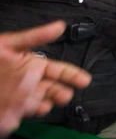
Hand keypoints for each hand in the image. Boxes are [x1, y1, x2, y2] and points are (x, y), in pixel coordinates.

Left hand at [0, 21, 91, 138]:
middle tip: (65, 94)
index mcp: (32, 65)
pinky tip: (34, 107)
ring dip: (47, 102)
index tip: (84, 79)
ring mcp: (20, 97)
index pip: (59, 71)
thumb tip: (60, 26)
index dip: (72, 75)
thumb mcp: (8, 44)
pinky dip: (30, 111)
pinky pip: (24, 112)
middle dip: (61, 92)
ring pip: (40, 101)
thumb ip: (35, 36)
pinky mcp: (10, 111)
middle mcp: (29, 82)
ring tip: (49, 101)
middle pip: (53, 89)